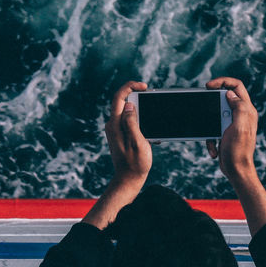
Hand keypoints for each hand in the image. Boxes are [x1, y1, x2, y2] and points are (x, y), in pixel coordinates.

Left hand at [83, 81, 151, 229]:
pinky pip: (129, 120)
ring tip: (153, 117)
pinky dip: (140, 120)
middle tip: (152, 98)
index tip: (144, 86)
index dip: (131, 86)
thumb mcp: (138, 143)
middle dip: (137, 95)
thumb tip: (129, 104)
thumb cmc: (135, 164)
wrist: (128, 180)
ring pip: (127, 110)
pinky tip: (150, 131)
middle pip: (122, 101)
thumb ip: (132, 123)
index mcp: (115, 124)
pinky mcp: (120, 135)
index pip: (119, 97)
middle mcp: (112, 125)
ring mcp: (115, 130)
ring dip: (140, 109)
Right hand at [205, 77, 265, 235]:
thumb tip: (230, 94)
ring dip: (210, 126)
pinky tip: (214, 148)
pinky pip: (213, 129)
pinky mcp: (225, 132)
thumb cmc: (238, 152)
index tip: (208, 86)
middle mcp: (241, 115)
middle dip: (213, 107)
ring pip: (216, 115)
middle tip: (205, 111)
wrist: (236, 172)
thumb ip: (238, 108)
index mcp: (247, 111)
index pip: (236, 87)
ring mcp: (233, 123)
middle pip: (224, 98)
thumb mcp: (239, 128)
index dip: (222, 82)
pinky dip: (210, 138)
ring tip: (213, 137)